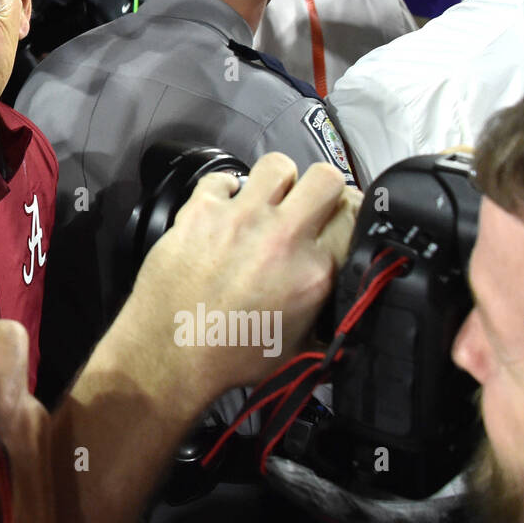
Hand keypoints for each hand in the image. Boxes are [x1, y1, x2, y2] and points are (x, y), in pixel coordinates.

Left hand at [129, 154, 359, 398]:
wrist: (170, 355)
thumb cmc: (231, 357)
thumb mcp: (300, 348)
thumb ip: (330, 320)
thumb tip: (348, 307)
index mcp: (314, 272)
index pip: (353, 217)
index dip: (347, 217)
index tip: (336, 222)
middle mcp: (282, 237)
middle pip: (325, 178)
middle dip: (321, 188)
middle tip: (306, 205)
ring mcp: (240, 219)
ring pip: (277, 165)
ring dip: (277, 181)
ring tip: (267, 201)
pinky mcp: (200, 211)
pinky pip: (221, 178)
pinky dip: (224, 189)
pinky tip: (223, 209)